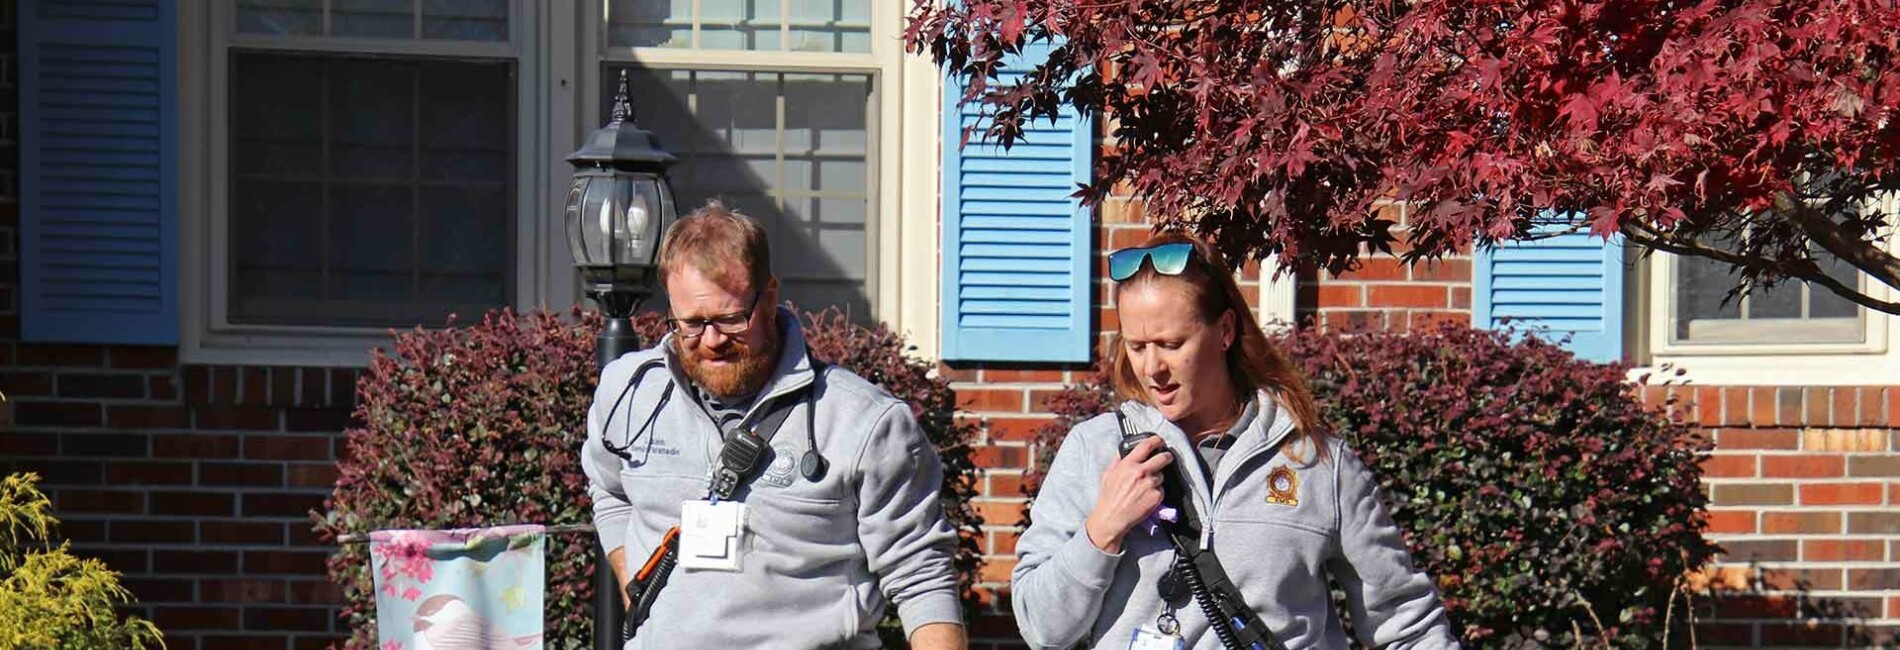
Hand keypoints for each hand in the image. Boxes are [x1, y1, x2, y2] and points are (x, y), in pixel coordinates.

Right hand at [1083, 435, 1171, 552]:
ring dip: (1157, 479)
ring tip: (1146, 487)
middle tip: (1167, 458)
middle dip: (1167, 456)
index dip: (1156, 440)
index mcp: (1128, 464)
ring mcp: (1150, 484)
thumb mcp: (1108, 475)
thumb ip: (1117, 461)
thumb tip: (1123, 452)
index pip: (1146, 445)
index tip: (1159, 440)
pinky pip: (1161, 490)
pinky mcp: (1156, 496)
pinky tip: (1146, 497)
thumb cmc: (1108, 498)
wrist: (1112, 518)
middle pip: (1163, 458)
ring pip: (1162, 476)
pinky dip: (1157, 492)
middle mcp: (1141, 472)